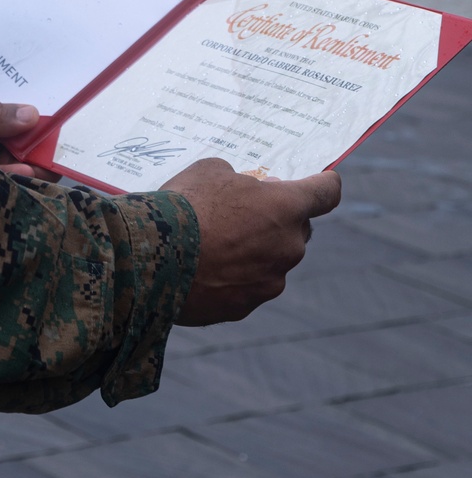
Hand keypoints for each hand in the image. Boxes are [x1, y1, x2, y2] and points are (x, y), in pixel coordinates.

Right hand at [160, 157, 341, 325]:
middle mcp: (288, 247)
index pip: (326, 193)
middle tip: (244, 211)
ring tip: (213, 243)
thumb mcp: (209, 171)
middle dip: (276, 220)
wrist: (152, 257)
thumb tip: (240, 189)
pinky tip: (203, 268)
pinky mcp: (245, 307)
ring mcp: (269, 282)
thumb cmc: (184, 205)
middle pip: (296, 229)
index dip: (325, 185)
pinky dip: (233, 277)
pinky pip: (247, 287)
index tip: (322, 182)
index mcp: (286, 208)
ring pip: (272, 261)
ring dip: (253, 251)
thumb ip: (236, 178)